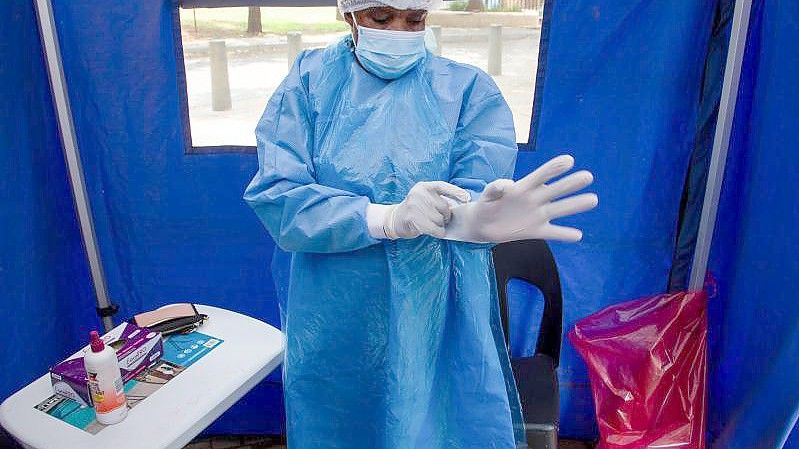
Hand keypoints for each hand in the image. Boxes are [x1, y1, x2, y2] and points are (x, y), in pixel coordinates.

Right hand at [384, 181, 470, 238]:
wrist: (395, 219)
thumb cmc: (417, 210)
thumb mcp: (427, 199)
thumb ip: (441, 199)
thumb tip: (463, 200)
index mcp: (424, 186)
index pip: (444, 186)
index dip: (457, 192)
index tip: (467, 199)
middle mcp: (418, 193)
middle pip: (444, 207)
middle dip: (446, 216)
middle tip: (440, 220)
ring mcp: (414, 205)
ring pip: (439, 219)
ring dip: (440, 225)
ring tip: (433, 224)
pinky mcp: (411, 218)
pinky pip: (434, 228)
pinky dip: (438, 232)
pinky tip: (435, 232)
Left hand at [444, 155, 597, 242]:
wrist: (483, 225)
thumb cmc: (487, 204)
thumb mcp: (488, 194)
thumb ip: (495, 188)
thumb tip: (506, 186)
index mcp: (524, 187)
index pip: (541, 175)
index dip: (554, 168)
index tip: (568, 160)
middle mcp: (536, 199)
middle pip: (556, 190)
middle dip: (571, 183)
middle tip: (588, 176)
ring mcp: (538, 215)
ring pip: (560, 209)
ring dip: (576, 205)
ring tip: (593, 199)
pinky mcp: (536, 231)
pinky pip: (553, 233)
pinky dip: (565, 235)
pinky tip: (578, 236)